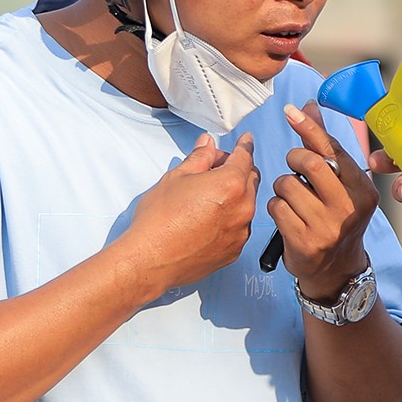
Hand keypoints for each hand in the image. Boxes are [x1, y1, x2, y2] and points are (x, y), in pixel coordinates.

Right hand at [120, 134, 259, 299]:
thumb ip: (198, 158)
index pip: (245, 157)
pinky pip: (239, 228)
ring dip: (235, 196)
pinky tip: (208, 220)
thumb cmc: (159, 220)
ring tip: (207, 198)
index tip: (245, 142)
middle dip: (237, 170)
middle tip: (214, 169)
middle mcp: (243, 208)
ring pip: (246, 204)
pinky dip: (230, 219)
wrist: (151, 259)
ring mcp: (241, 232)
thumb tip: (207, 145)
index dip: (244, 146)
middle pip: (250, 180)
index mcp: (230, 184)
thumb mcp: (176, 177)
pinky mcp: (234, 251)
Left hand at [271, 105, 376, 301]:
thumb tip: (309, 107)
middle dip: (293, 159)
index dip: (310, 127)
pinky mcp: (305, 242)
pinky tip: (287, 216)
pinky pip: (276, 207)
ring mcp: (328, 227)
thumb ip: (326, 147)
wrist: (335, 270)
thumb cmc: (336, 219)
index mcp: (363, 190)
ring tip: (293, 199)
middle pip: (309, 162)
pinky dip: (275, 207)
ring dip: (282, 187)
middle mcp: (349, 208)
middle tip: (294, 168)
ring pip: (287, 185)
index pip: (333, 150)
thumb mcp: (341, 185)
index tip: (291, 110)